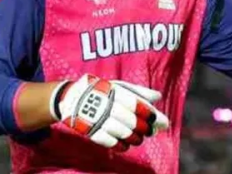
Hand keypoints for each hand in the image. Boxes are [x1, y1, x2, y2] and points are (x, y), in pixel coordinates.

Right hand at [49, 74, 169, 151]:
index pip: (135, 104)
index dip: (149, 113)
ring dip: (135, 138)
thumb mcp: (118, 86)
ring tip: (140, 137)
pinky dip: (121, 145)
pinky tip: (127, 144)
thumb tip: (158, 97)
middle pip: (131, 121)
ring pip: (123, 133)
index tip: (159, 120)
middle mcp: (105, 106)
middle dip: (145, 128)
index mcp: (113, 92)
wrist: (72, 98)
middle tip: (152, 130)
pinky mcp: (91, 132)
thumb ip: (138, 92)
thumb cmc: (102, 90)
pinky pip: (110, 142)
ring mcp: (98, 120)